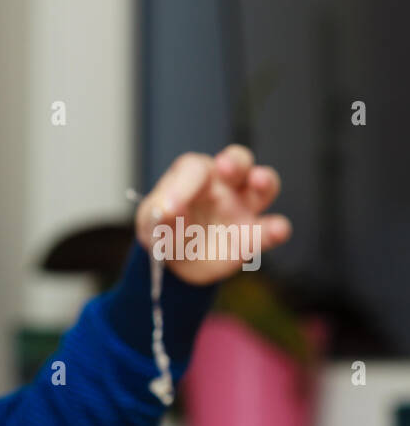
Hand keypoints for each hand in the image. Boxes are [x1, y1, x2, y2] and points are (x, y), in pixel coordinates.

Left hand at [135, 144, 292, 284]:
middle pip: (238, 161)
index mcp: (194, 176)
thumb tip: (168, 209)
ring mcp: (241, 208)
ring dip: (265, 181)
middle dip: (235, 161)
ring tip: (259, 182)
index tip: (170, 207)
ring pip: (264, 185)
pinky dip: (276, 229)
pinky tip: (276, 231)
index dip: (184, 184)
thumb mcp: (150, 223)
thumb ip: (159, 215)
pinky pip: (268, 230)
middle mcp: (223, 185)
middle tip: (226, 167)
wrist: (174, 264)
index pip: (195, 169)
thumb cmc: (163, 231)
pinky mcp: (250, 236)